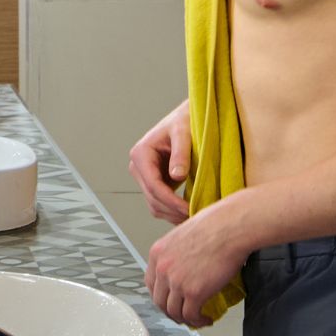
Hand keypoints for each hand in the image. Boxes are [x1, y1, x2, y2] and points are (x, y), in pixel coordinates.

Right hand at [130, 106, 195, 225]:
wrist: (186, 117)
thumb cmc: (185, 120)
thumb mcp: (183, 132)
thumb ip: (180, 153)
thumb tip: (176, 175)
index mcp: (141, 154)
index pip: (154, 185)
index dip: (171, 201)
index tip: (190, 209)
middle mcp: (138, 167)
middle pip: (153, 199)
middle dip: (173, 210)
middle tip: (196, 216)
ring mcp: (145, 176)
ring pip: (155, 205)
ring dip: (172, 215)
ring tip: (194, 217)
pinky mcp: (155, 182)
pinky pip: (161, 203)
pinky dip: (173, 211)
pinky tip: (189, 213)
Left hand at [145, 202, 253, 327]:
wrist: (232, 227)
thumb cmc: (216, 225)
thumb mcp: (184, 234)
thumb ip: (177, 252)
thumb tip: (184, 266)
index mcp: (158, 252)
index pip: (151, 283)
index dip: (161, 295)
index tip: (170, 300)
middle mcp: (163, 268)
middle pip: (159, 300)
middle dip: (171, 311)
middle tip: (182, 314)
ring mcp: (177, 281)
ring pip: (173, 311)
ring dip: (184, 319)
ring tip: (196, 319)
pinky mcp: (194, 292)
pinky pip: (191, 315)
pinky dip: (198, 321)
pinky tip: (206, 319)